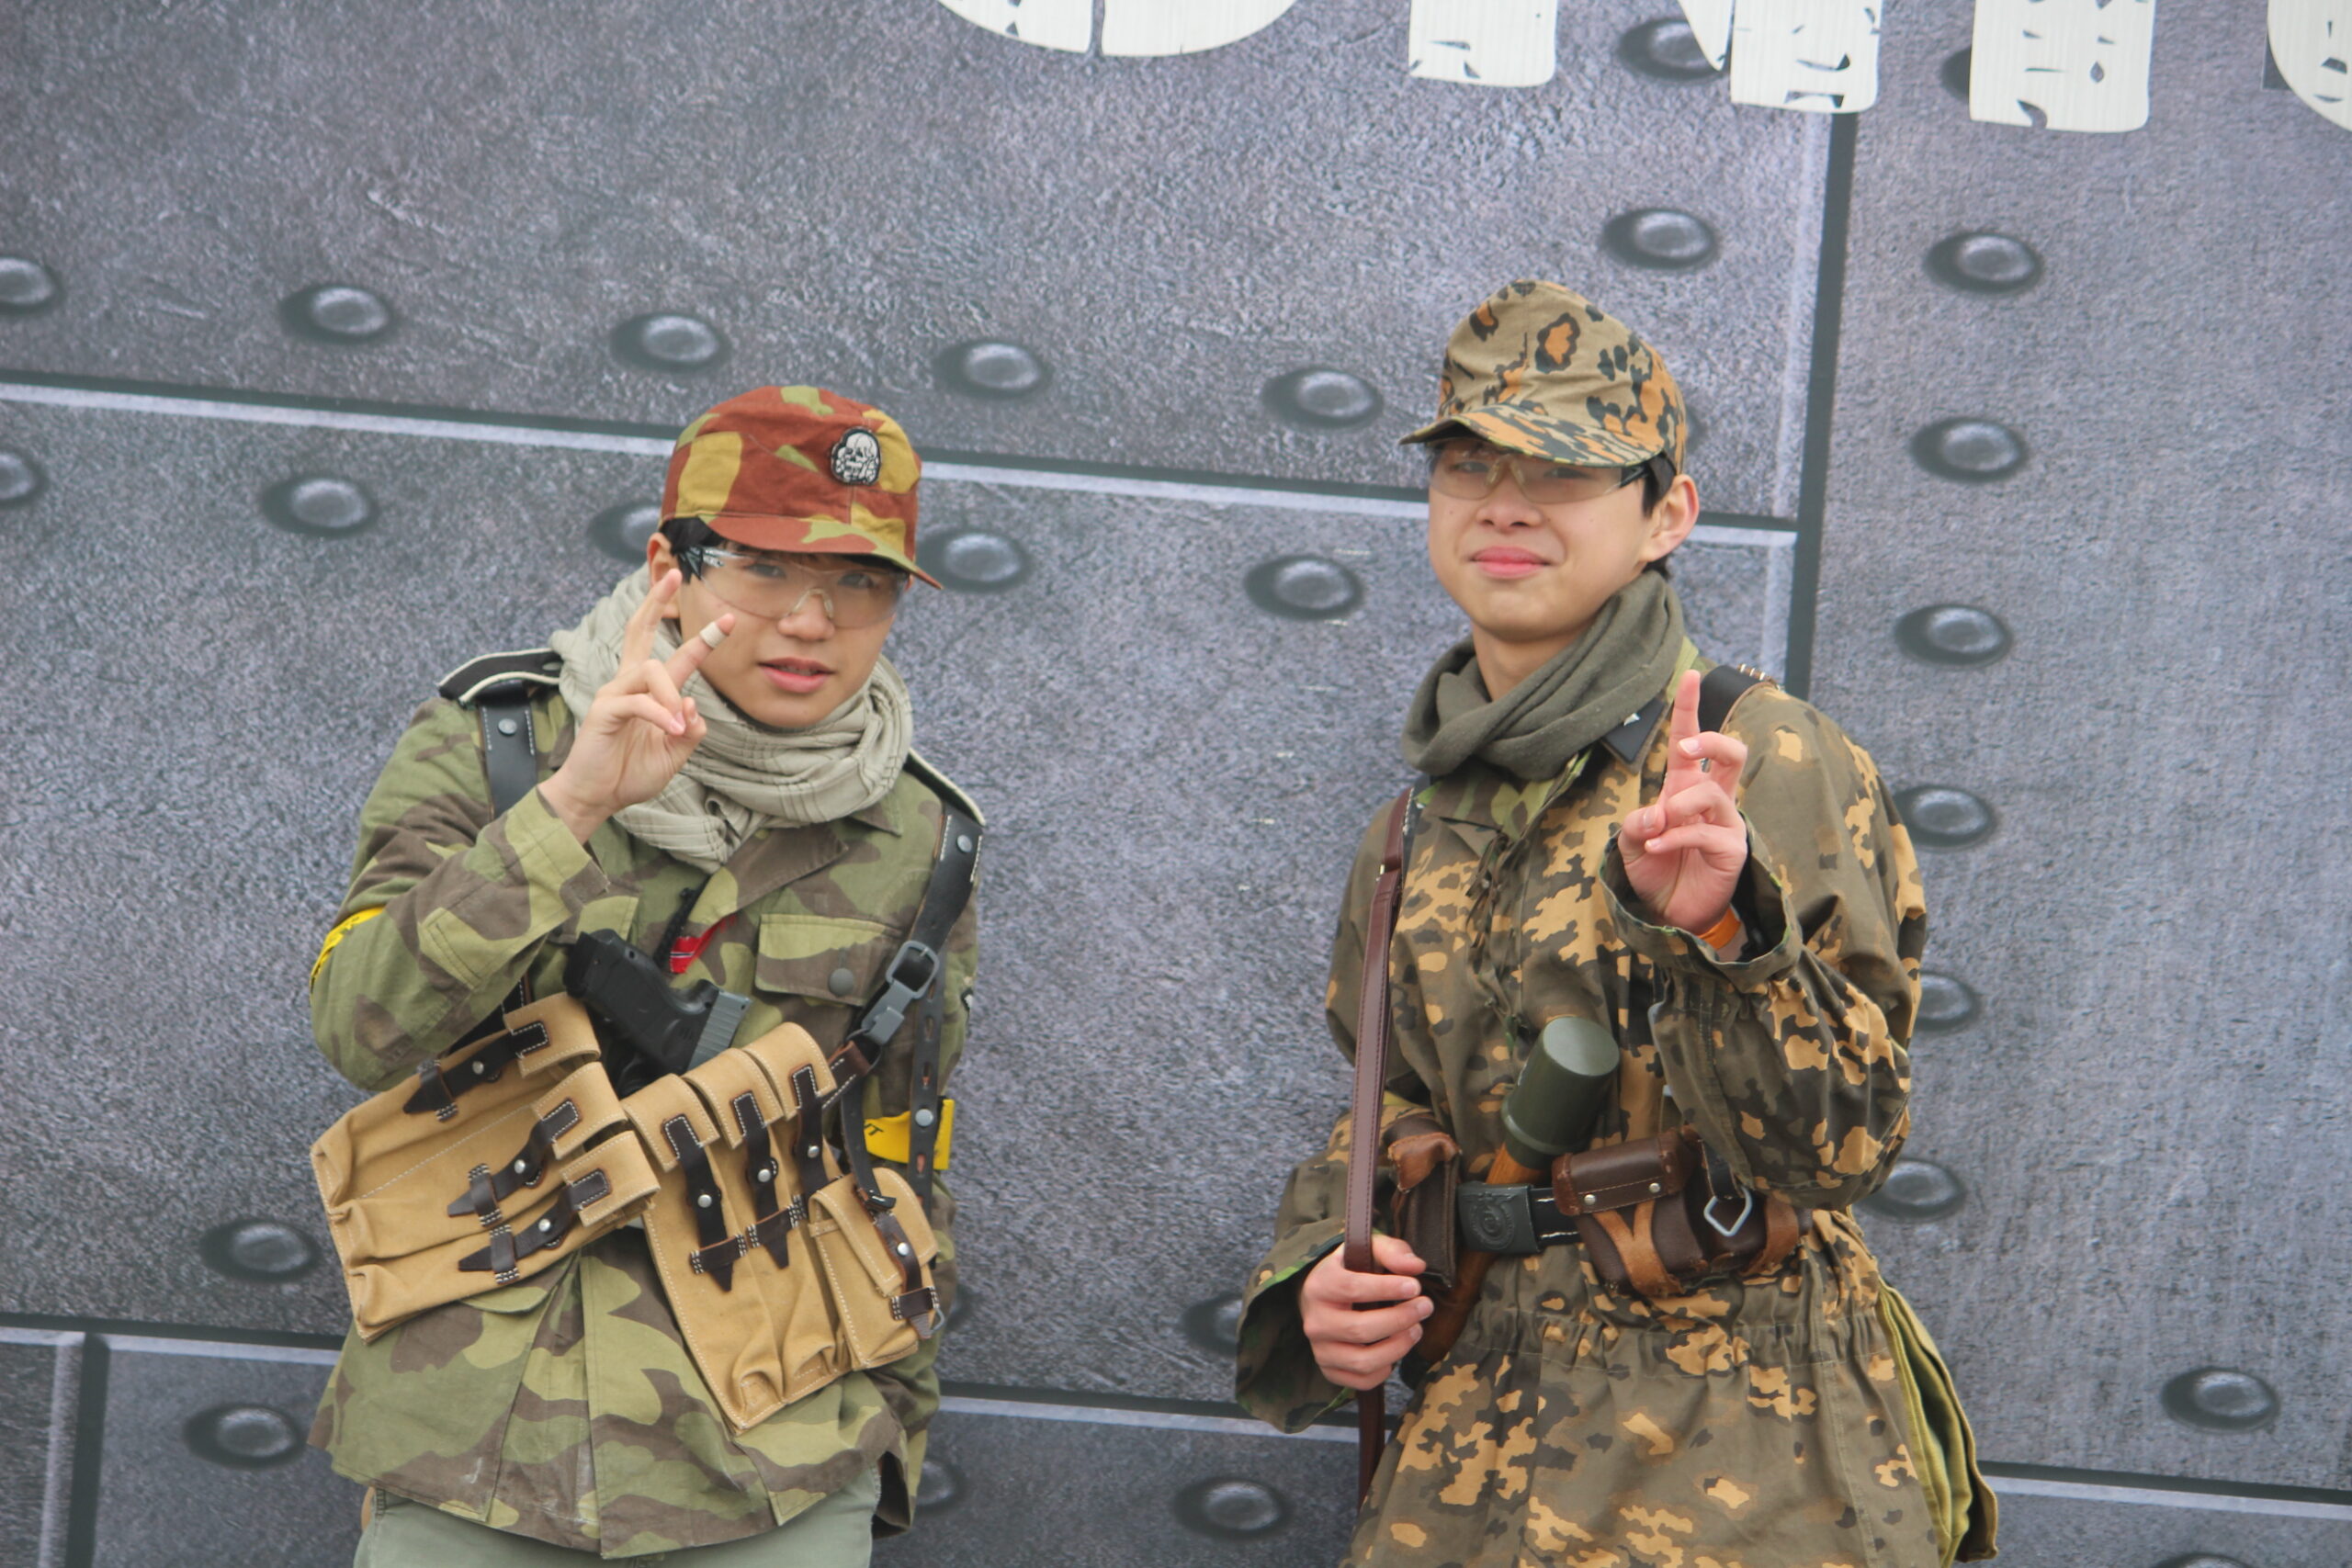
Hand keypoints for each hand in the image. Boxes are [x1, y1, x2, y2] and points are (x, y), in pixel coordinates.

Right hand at [541, 569, 734, 840]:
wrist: (596, 797)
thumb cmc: (629, 774)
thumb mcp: (674, 754)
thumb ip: (690, 730)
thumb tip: (694, 704)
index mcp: (647, 693)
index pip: (673, 656)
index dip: (701, 638)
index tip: (729, 619)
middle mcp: (628, 685)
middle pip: (638, 631)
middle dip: (656, 601)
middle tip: (675, 576)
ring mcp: (613, 694)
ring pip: (652, 670)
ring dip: (671, 696)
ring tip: (678, 729)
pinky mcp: (603, 710)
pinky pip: (638, 701)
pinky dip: (659, 714)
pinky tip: (671, 730)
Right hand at [1300, 1235, 1429, 1390]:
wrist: (1323, 1296)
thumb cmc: (1352, 1271)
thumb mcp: (1369, 1250)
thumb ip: (1393, 1252)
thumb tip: (1416, 1267)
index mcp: (1320, 1285)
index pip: (1352, 1289)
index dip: (1387, 1289)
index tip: (1415, 1286)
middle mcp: (1315, 1321)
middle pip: (1361, 1329)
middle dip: (1400, 1319)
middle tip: (1424, 1307)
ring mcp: (1321, 1349)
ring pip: (1363, 1361)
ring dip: (1398, 1347)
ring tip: (1416, 1330)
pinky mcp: (1329, 1370)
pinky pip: (1361, 1381)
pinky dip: (1385, 1370)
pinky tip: (1395, 1350)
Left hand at [1621, 669, 1748, 935]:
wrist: (1670, 913)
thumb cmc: (1654, 870)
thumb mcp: (1630, 842)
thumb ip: (1635, 822)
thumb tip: (1659, 811)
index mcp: (1685, 787)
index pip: (1690, 741)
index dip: (1689, 708)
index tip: (1690, 675)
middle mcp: (1711, 799)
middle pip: (1730, 752)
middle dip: (1711, 740)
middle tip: (1686, 750)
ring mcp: (1726, 823)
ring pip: (1714, 793)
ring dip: (1681, 805)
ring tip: (1660, 825)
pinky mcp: (1732, 850)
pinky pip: (1706, 833)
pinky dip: (1676, 837)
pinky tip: (1657, 845)